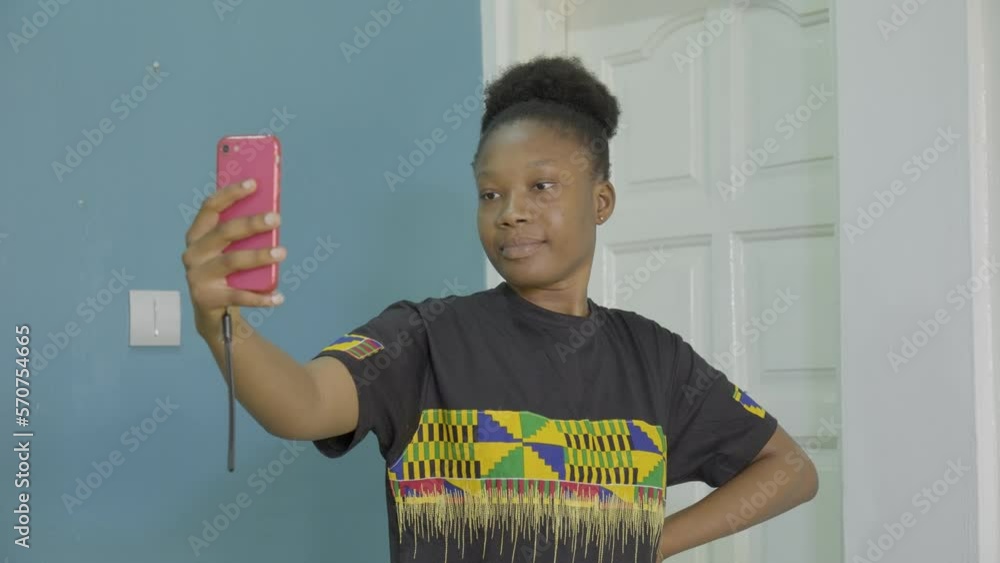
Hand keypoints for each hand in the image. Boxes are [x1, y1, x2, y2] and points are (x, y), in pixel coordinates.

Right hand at [182, 179, 285, 336]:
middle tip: (276, 218)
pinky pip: (239, 296)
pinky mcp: (207, 298)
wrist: (212, 311)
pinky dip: (261, 297)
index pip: (210, 207)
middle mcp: (193, 253)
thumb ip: (241, 232)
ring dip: (259, 256)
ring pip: (232, 261)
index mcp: (197, 234)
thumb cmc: (226, 271)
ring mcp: (198, 276)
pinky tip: (279, 297)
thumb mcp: (229, 249)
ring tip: (282, 252)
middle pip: (224, 232)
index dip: (231, 193)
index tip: (254, 183)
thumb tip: (271, 211)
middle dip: (251, 223)